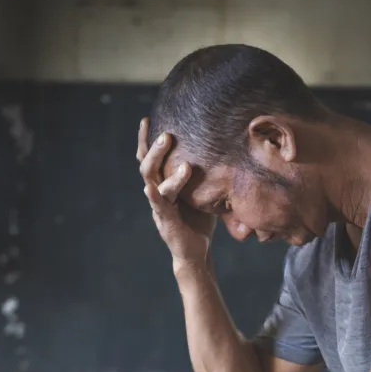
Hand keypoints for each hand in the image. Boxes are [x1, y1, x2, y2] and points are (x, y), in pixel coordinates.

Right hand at [136, 118, 216, 267]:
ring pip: (154, 183)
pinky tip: (150, 189)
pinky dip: (155, 196)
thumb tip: (224, 147)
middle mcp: (158, 192)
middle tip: (166, 134)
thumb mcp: (202, 191)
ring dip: (164, 171)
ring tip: (182, 162)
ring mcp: (159, 207)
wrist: (196, 252)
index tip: (147, 118)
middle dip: (154, 149)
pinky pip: (159, 206)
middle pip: (148, 166)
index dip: (146, 140)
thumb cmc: (199, 220)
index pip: (151, 158)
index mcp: (164, 184)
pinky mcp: (165, 222)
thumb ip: (205, 173)